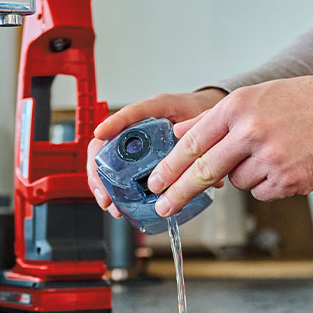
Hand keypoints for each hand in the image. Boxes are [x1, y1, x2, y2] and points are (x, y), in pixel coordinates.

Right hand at [86, 88, 226, 217]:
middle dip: (99, 169)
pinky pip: (114, 167)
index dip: (114, 122)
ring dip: (102, 182)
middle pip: (106, 141)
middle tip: (106, 194)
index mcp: (156, 108)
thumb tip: (214, 178)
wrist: (198, 109)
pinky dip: (112, 186)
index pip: (132, 112)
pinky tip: (116, 203)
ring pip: (105, 157)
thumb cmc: (196, 112)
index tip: (101, 133)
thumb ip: (205, 147)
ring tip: (109, 204)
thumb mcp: (202, 124)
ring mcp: (131, 137)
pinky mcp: (132, 151)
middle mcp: (137, 122)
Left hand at [146, 75, 312, 216]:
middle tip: (163, 205)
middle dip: (179, 191)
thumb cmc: (300, 103)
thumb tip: (178, 132)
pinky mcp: (288, 181)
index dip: (170, 166)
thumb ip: (213, 119)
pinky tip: (283, 165)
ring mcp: (271, 159)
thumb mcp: (253, 98)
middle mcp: (251, 133)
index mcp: (238, 109)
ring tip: (268, 154)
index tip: (155, 180)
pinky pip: (260, 192)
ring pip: (237, 182)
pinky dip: (265, 184)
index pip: (193, 143)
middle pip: (204, 171)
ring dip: (242, 175)